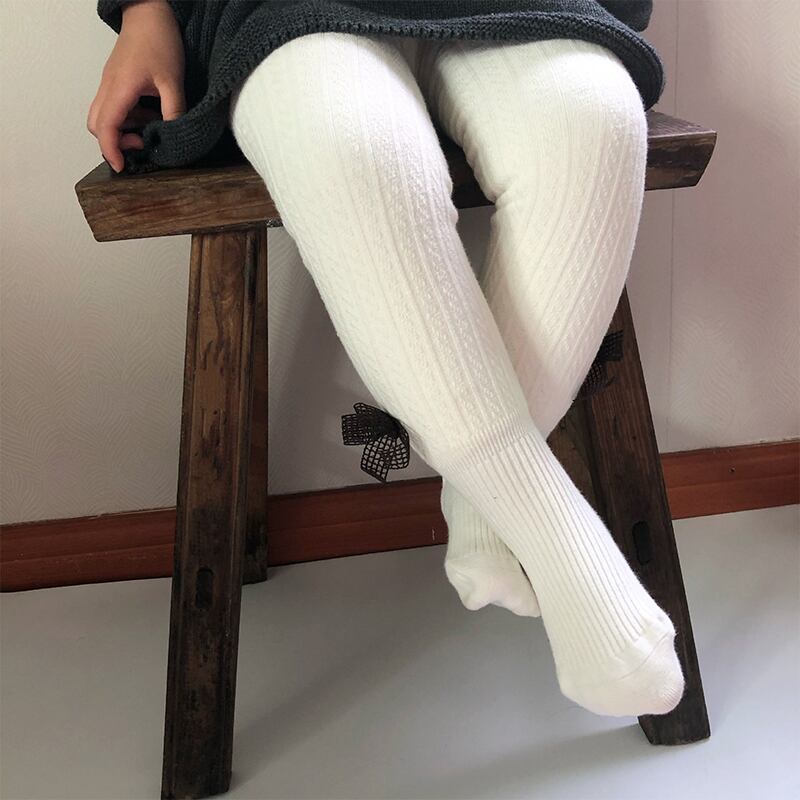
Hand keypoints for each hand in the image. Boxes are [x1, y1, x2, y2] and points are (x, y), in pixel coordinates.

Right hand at [87, 0, 185, 171]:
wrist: (149, 11)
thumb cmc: (159, 40)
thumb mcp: (172, 81)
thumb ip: (174, 112)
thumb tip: (174, 138)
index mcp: (119, 89)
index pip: (105, 127)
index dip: (111, 151)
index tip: (121, 167)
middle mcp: (108, 88)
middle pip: (97, 125)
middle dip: (116, 142)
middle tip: (143, 146)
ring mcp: (110, 84)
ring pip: (105, 116)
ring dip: (125, 129)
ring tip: (152, 128)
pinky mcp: (116, 81)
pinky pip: (116, 106)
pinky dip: (130, 118)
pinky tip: (152, 114)